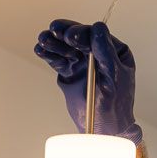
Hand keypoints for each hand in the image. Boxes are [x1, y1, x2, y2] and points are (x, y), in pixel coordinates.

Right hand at [34, 19, 142, 144]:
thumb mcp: (114, 78)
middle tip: (54, 31)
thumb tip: (98, 28)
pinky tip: (40, 50)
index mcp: (114, 51)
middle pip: (78, 38)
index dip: (82, 33)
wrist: (105, 130)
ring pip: (66, 47)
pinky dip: (49, 55)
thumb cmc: (116, 107)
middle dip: (65, 33)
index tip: (71, 36)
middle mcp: (97, 53)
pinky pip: (58, 60)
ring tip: (43, 40)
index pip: (95, 36)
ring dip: (54, 42)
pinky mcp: (70, 72)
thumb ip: (105, 54)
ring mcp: (83, 62)